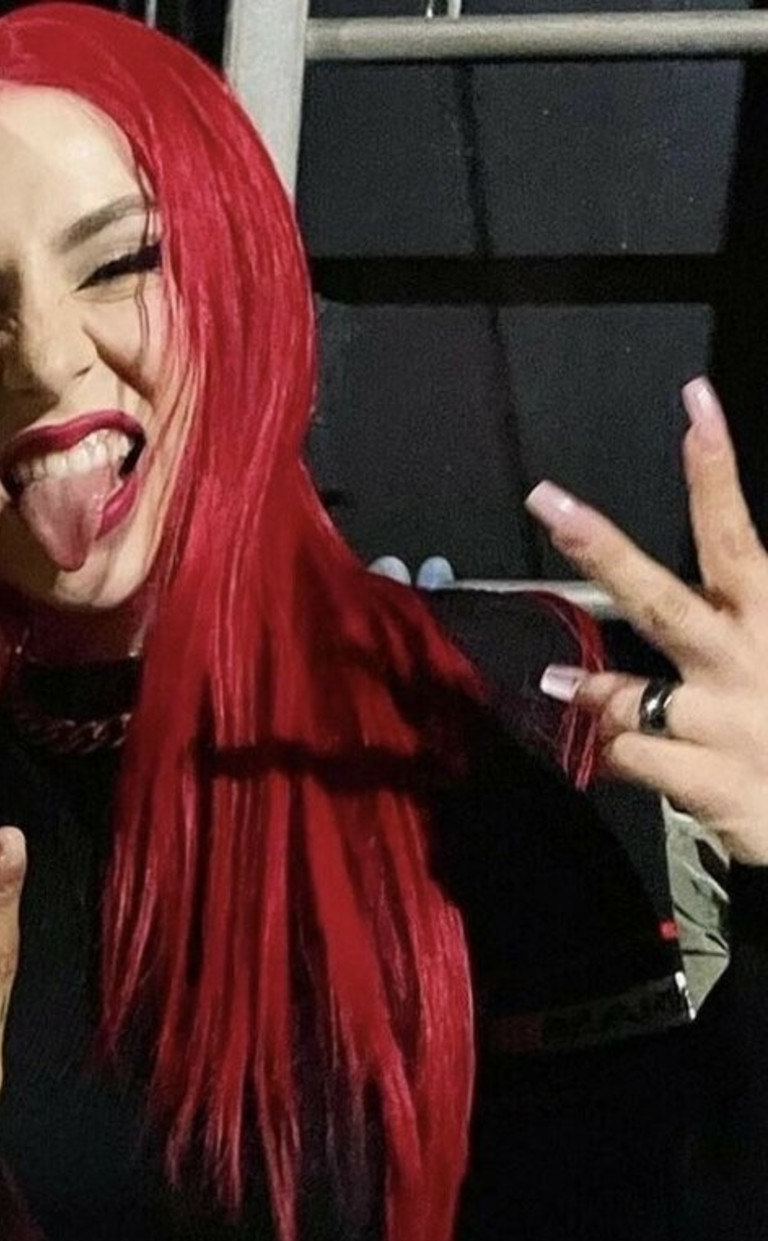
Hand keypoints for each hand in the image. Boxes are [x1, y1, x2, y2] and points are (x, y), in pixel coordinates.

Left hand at [528, 378, 767, 863]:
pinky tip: (605, 753)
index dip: (715, 470)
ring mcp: (725, 723)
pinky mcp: (711, 782)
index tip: (694, 402)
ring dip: (590, 689)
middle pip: (664, 598)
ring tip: (553, 679)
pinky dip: (611, 753)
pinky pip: (631, 757)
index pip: (739, 536)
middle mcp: (747, 663)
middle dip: (603, 548)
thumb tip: (672, 607)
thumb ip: (742, 619)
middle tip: (549, 501)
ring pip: (629, 694)